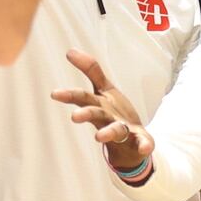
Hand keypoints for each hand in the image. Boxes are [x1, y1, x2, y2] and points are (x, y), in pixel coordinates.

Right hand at [51, 48, 153, 170]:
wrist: (129, 144)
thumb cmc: (113, 113)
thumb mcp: (104, 89)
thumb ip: (91, 70)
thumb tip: (70, 50)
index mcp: (99, 105)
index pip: (83, 98)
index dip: (70, 95)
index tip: (54, 94)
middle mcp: (108, 119)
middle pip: (96, 114)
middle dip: (86, 114)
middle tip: (74, 118)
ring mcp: (124, 131)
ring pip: (116, 130)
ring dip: (108, 132)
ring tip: (99, 137)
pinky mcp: (139, 140)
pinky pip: (143, 142)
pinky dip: (144, 145)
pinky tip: (145, 150)